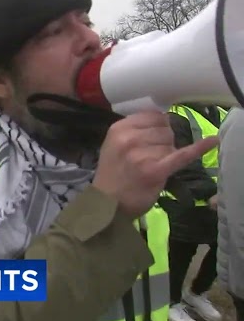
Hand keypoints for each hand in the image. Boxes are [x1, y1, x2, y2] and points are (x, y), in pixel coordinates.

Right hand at [93, 110, 218, 218]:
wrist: (107, 204)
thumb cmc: (113, 174)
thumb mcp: (113, 145)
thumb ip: (133, 130)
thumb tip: (164, 119)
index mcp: (118, 129)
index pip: (153, 116)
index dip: (158, 126)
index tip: (154, 138)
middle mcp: (129, 138)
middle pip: (165, 129)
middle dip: (163, 142)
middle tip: (150, 157)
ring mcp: (142, 154)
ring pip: (171, 144)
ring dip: (167, 155)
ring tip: (151, 167)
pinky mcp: (155, 171)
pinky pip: (182, 155)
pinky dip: (198, 148)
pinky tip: (212, 141)